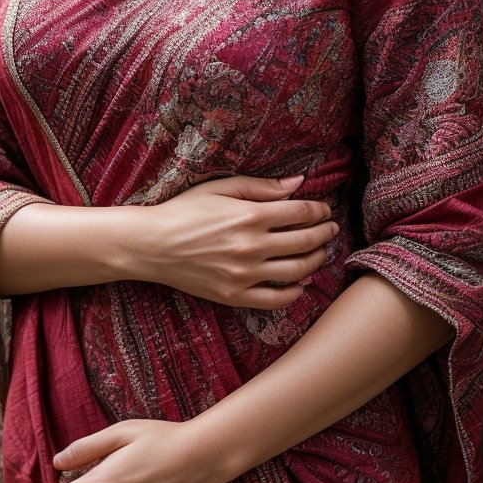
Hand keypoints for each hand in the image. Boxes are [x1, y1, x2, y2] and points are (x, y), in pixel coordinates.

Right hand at [136, 174, 337, 308]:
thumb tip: (298, 183)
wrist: (151, 245)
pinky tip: (301, 284)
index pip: (300, 214)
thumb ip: (260, 187)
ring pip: (297, 271)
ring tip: (320, 253)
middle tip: (330, 229)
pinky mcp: (235, 295)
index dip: (318, 211)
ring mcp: (244, 275)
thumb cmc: (183, 211)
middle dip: (324, 234)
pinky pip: (275, 299)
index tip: (324, 210)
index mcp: (249, 216)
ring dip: (316, 260)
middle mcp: (251, 247)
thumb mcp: (219, 189)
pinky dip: (295, 293)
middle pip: (305, 242)